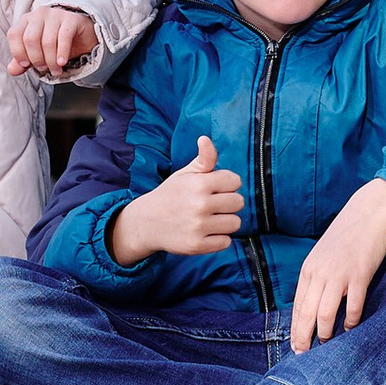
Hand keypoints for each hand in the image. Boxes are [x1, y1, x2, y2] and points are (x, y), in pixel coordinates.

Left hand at [10, 3, 97, 76]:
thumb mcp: (36, 53)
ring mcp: (55, 14)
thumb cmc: (55, 43)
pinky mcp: (71, 19)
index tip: (25, 64)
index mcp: (26, 20)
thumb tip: (12, 70)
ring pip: (47, 41)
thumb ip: (22, 61)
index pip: (14, 34)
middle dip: (36, 59)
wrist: (81, 35)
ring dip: (51, 61)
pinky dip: (62, 53)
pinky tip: (62, 62)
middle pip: (30, 39)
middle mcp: (39, 14)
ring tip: (55, 70)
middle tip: (43, 68)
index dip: (17, 52)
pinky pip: (64, 37)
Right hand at [110, 133, 243, 265]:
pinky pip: (226, 242)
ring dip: (226, 222)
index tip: (215, 188)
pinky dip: (219, 239)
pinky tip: (206, 232)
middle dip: (228, 203)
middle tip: (213, 205)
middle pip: (238, 202)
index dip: (227, 184)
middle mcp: (200, 205)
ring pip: (235, 223)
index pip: (235, 181)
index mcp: (199, 184)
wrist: (147, 222)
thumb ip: (203, 158)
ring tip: (210, 219)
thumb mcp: (185, 174)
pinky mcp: (197, 245)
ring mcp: (199, 226)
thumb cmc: (171, 195)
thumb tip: (205, 138)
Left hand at [287, 179, 385, 349]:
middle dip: (305, 338)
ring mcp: (339, 274)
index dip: (296, 330)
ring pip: (326, 314)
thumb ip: (316, 277)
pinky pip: (353, 306)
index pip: (298, 307)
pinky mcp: (359, 275)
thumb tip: (312, 306)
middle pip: (308, 314)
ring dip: (326, 334)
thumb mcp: (322, 255)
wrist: (368, 213)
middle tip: (305, 356)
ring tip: (327, 346)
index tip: (295, 347)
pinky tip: (351, 330)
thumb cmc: (346, 236)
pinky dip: (351, 322)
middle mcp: (320, 273)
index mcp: (309, 269)